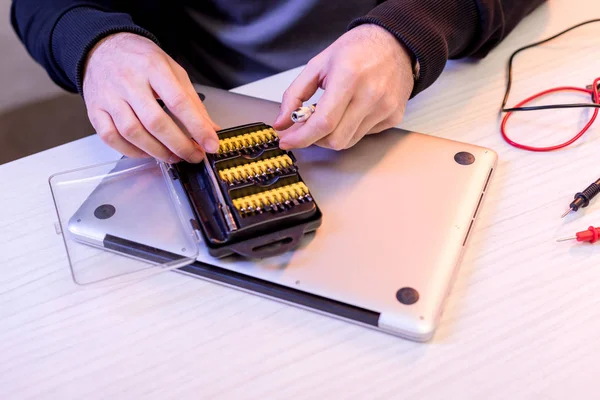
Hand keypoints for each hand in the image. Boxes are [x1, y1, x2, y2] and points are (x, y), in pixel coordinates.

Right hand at [82, 32, 220, 162]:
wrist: (103, 47)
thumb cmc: (141, 59)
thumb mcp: (173, 70)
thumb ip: (192, 101)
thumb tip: (211, 128)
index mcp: (153, 67)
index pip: (178, 102)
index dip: (197, 127)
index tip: (210, 144)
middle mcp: (129, 81)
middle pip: (155, 122)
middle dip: (179, 145)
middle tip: (193, 155)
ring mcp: (109, 96)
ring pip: (132, 132)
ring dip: (157, 151)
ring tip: (173, 156)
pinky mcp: (95, 109)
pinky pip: (110, 137)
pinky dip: (130, 151)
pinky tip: (146, 152)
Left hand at [273, 24, 414, 149]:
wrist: (395, 43)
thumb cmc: (356, 50)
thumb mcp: (318, 64)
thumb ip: (294, 95)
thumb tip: (281, 123)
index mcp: (349, 77)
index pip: (323, 123)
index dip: (301, 138)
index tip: (287, 141)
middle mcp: (370, 95)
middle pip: (335, 139)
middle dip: (315, 139)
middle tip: (307, 127)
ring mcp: (385, 108)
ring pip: (348, 141)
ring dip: (332, 135)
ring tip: (330, 114)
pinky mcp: (393, 117)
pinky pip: (363, 135)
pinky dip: (350, 128)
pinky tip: (351, 110)